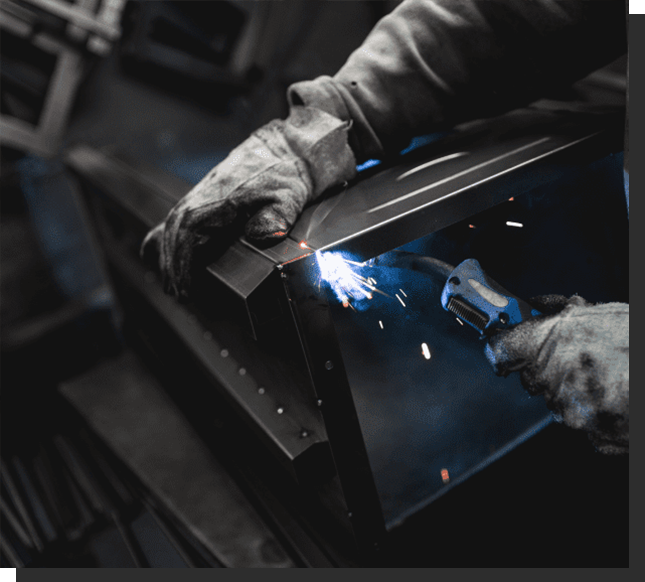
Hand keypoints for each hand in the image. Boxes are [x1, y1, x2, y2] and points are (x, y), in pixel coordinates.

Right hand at [141, 106, 355, 296]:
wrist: (285, 150)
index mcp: (218, 198)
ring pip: (171, 225)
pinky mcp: (204, 198)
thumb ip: (276, 216)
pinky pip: (178, 220)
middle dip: (171, 264)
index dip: (181, 261)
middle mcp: (202, 196)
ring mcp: (201, 196)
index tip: (184, 286)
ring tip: (171, 283)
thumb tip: (262, 233)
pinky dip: (168, 239)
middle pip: (173, 232)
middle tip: (177, 293)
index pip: (187, 232)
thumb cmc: (286, 175)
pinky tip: (165, 255)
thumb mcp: (288, 196)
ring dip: (167, 254)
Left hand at [485, 296, 628, 453]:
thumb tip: (537, 307)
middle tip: (576, 356)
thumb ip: (560, 312)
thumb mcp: (601, 313)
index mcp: (550, 343)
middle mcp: (554, 380)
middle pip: (528, 377)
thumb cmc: (637, 341)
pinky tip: (618, 396)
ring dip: (572, 389)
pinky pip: (581, 423)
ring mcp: (573, 413)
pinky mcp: (594, 437)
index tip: (503, 346)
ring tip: (608, 375)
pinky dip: (594, 412)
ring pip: (556, 400)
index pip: (499, 349)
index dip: (501, 347)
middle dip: (545, 367)